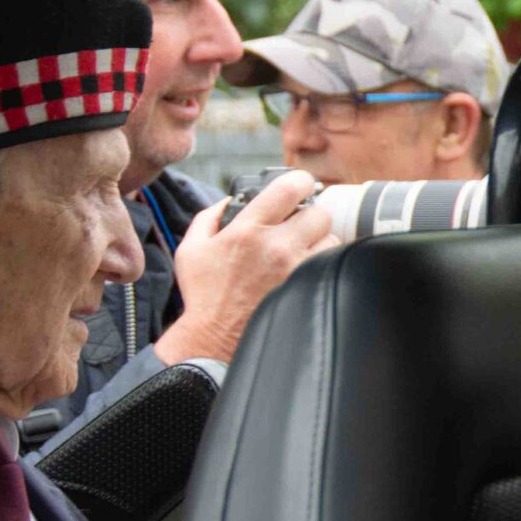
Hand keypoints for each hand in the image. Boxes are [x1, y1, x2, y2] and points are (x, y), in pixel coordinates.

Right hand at [152, 171, 336, 365]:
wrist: (214, 339)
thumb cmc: (204, 294)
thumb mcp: (191, 248)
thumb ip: (209, 216)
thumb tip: (230, 199)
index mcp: (246, 229)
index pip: (289, 187)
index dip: (300, 181)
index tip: (301, 186)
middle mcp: (275, 246)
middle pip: (320, 212)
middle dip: (311, 215)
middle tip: (301, 224)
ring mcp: (294, 269)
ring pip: (330, 238)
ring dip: (319, 241)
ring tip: (302, 250)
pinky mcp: (306, 289)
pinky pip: (329, 265)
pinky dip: (321, 263)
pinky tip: (305, 268)